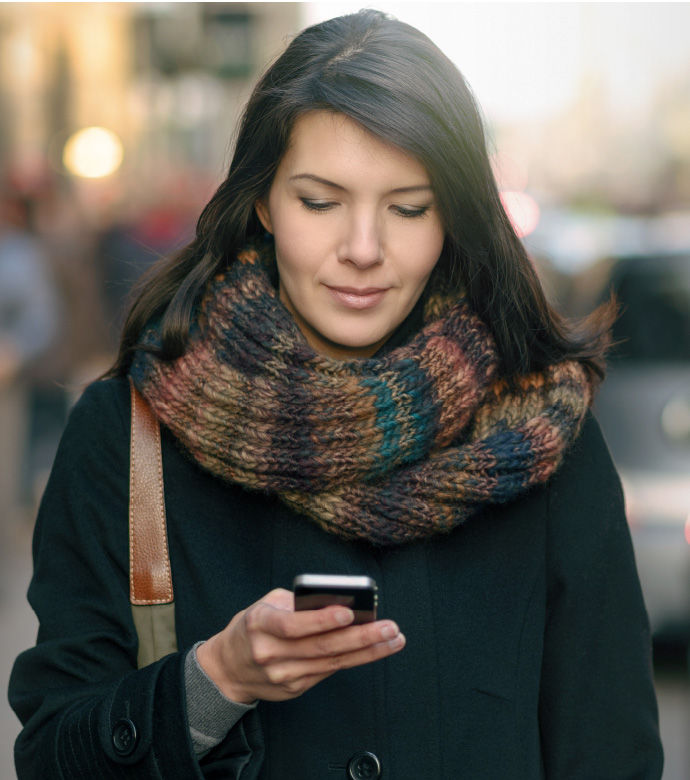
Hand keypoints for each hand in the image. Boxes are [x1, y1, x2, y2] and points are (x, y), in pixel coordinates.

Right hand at [196, 588, 404, 703]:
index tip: (348, 612)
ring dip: (367, 651)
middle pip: (321, 647)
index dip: (321, 620)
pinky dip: (353, 660)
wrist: (227, 668)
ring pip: (331, 663)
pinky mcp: (294, 689)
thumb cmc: (253, 626)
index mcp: (259, 624)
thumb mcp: (266, 605)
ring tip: (393, 638)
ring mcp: (282, 675)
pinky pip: (328, 672)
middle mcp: (269, 653)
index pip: (292, 625)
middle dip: (361, 637)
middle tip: (389, 627)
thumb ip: (298, 603)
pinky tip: (374, 649)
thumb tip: (339, 602)